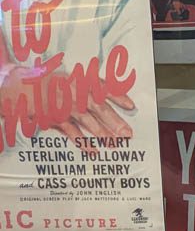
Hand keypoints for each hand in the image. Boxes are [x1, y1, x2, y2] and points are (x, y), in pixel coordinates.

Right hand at [0, 57, 134, 143]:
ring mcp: (68, 108)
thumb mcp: (76, 79)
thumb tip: (117, 94)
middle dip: (115, 122)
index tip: (131, 105)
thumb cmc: (55, 83)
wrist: (27, 87)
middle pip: (100, 109)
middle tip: (127, 133)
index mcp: (83, 82)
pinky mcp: (58, 119)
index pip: (104, 87)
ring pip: (89, 123)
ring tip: (115, 144)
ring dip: (103, 134)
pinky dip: (84, 143)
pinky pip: (73, 133)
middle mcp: (77, 94)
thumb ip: (95, 86)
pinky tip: (94, 151)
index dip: (119, 96)